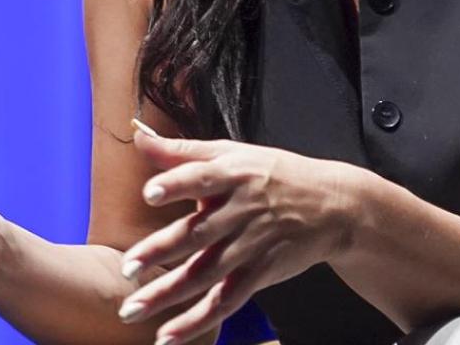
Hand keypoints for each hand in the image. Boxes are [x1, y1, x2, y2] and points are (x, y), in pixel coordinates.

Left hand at [115, 125, 359, 342]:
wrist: (333, 205)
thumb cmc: (273, 173)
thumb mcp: (232, 154)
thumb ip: (182, 151)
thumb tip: (137, 136)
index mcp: (232, 175)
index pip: (201, 178)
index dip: (176, 185)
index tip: (149, 193)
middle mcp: (241, 211)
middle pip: (198, 233)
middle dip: (161, 250)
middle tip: (127, 267)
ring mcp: (252, 245)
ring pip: (206, 273)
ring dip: (168, 294)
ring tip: (132, 310)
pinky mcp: (261, 273)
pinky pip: (226, 300)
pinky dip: (198, 320)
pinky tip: (169, 336)